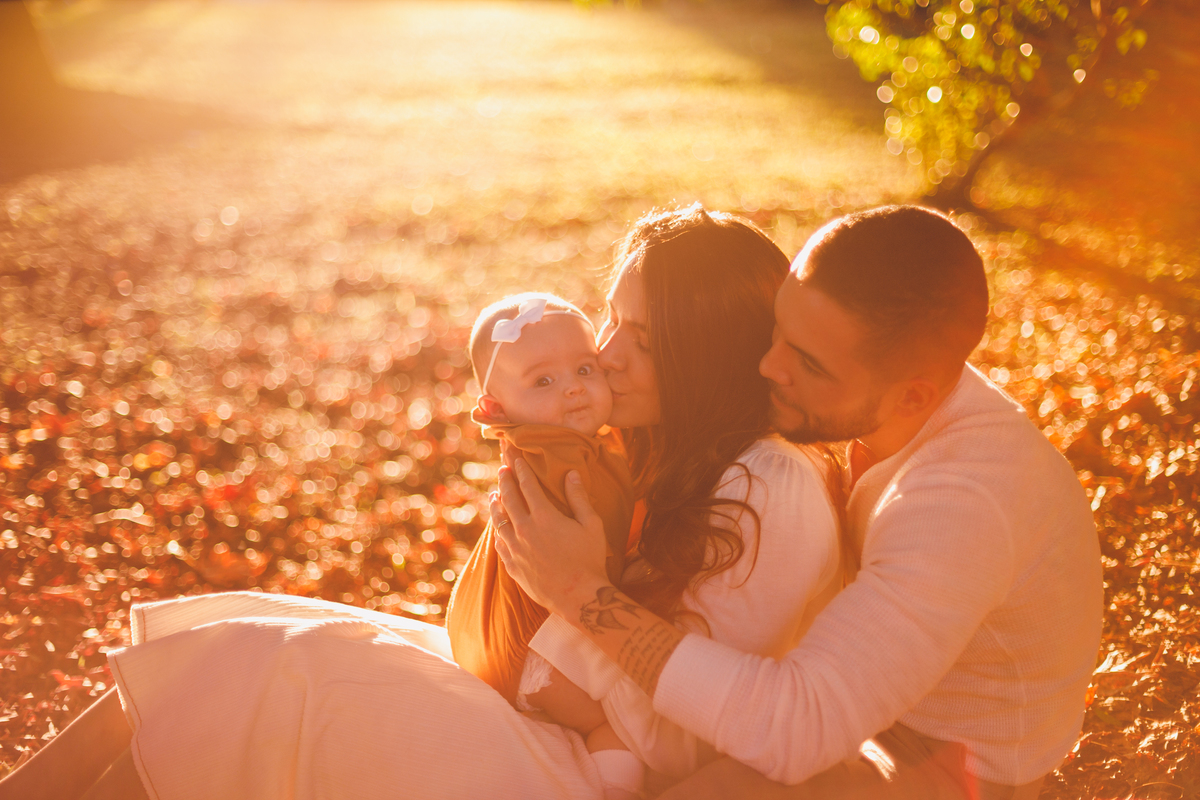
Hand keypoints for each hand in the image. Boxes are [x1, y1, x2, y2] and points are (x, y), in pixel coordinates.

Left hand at [490, 458, 608, 616]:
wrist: (578, 597)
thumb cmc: (590, 560)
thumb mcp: (591, 525)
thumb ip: (579, 498)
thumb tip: (571, 473)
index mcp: (545, 517)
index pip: (528, 486)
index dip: (522, 471)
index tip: (516, 460)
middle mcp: (525, 530)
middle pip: (509, 499)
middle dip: (504, 481)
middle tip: (502, 470)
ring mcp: (516, 549)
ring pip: (499, 521)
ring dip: (495, 505)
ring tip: (494, 495)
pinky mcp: (512, 566)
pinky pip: (499, 543)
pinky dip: (497, 531)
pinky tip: (497, 528)